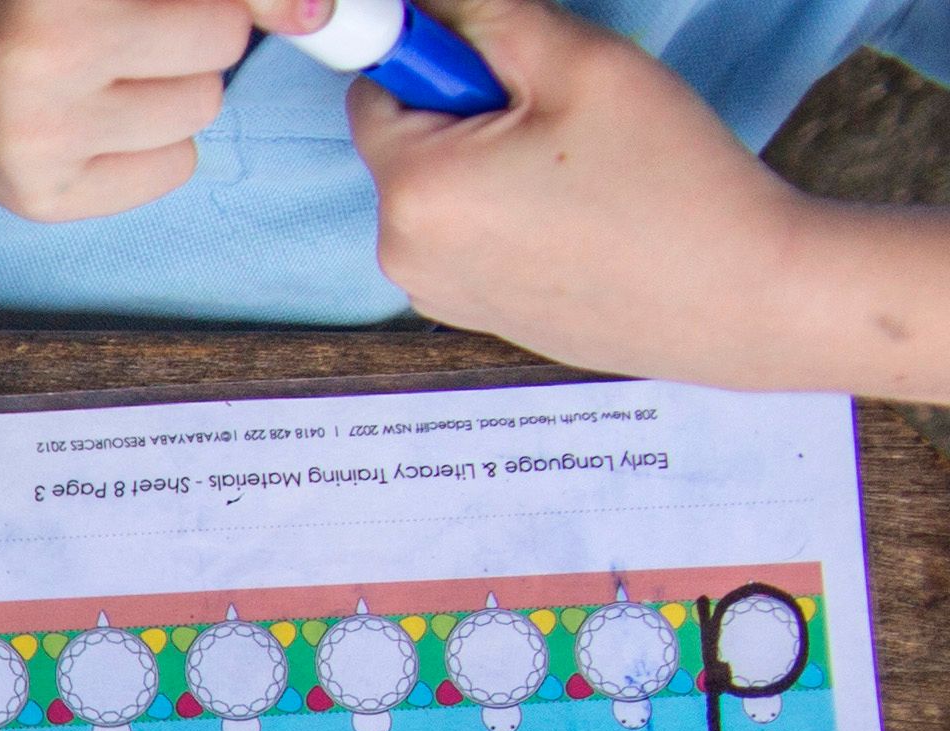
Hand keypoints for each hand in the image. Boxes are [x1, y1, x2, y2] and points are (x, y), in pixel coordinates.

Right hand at [0, 0, 316, 219]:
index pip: (224, 4)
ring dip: (172, 86)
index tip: (258, 9)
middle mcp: (40, 55)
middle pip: (222, 40)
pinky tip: (91, 123)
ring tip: (101, 73)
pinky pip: (174, 167)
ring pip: (202, 106)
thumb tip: (318, 13)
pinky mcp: (42, 200)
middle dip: (193, 29)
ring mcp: (36, 138)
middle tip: (124, 28)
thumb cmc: (32, 0)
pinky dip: (150, 145)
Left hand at [359, 0, 834, 382]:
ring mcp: (434, 294)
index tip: (505, 60)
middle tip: (563, 120)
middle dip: (471, 113)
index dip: (439, 56)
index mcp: (413, 190)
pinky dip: (505, 214)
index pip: (376, 88)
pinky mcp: (471, 317)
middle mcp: (401, 254)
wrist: (736, 296)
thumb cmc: (666, 178)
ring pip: (440, 191)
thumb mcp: (579, 62)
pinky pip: (466, 238)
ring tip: (579, 173)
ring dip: (490, 163)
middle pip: (409, 142)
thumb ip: (486, 14)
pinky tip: (577, 218)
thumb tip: (427, 1)